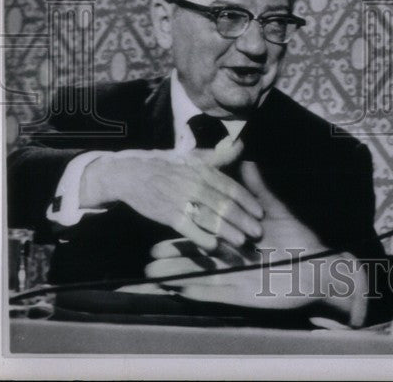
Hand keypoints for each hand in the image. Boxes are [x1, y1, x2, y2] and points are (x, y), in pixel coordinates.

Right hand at [81, 139, 263, 250]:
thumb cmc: (166, 166)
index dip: (247, 200)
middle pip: (224, 204)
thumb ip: (218, 157)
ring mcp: (181, 201)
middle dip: (243, 219)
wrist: (131, 174)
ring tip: (242, 241)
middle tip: (258, 232)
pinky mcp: (168, 215)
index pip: (231, 187)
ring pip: (209, 218)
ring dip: (227, 231)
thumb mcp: (193, 158)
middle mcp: (195, 185)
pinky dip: (201, 237)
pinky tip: (214, 246)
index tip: (260, 212)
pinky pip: (188, 229)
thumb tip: (240, 145)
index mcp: (203, 171)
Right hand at [145, 162, 367, 322]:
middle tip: (148, 259)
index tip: (165, 227)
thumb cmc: (300, 240)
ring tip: (152, 276)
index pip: (207, 235)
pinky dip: (198, 292)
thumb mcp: (276, 212)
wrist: (319, 268)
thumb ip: (258, 190)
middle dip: (173, 259)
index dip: (186, 233)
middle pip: (197, 260)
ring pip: (200, 277)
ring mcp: (236, 280)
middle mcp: (233, 262)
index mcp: (239, 243)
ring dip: (177, 276)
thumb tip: (247, 161)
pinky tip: (179, 291)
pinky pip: (216, 295)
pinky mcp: (244, 296)